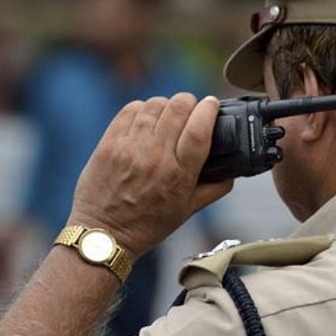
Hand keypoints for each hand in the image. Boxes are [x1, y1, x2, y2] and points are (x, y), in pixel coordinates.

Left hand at [67, 93, 232, 258]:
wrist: (103, 234)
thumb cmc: (147, 225)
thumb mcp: (188, 211)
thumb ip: (215, 189)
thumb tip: (232, 171)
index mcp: (179, 175)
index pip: (199, 129)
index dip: (209, 109)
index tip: (212, 104)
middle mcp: (155, 158)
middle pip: (178, 108)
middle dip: (190, 102)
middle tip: (191, 108)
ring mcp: (129, 148)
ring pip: (155, 105)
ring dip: (167, 104)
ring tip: (168, 114)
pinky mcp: (109, 144)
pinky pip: (131, 110)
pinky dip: (143, 108)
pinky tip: (147, 118)